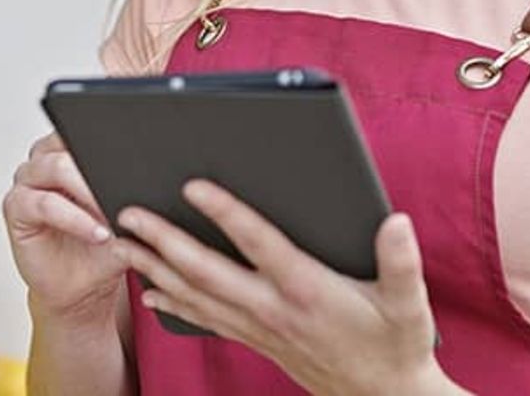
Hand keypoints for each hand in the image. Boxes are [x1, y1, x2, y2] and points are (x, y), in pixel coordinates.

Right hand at [3, 133, 126, 321]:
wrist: (79, 287)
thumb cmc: (101, 249)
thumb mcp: (125, 220)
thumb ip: (133, 197)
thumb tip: (157, 180)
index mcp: (68, 150)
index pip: (85, 128)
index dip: (109, 140)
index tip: (137, 156)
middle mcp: (44, 159)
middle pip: (69, 144)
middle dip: (100, 166)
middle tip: (125, 186)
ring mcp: (27, 181)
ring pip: (57, 167)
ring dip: (89, 191)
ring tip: (113, 213)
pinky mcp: (15, 207)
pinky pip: (44, 204)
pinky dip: (74, 218)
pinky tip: (96, 233)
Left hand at [112, 180, 463, 395]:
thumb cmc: (395, 343)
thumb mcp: (410, 306)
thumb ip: (402, 263)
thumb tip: (395, 221)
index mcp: (305, 289)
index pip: (257, 243)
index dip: (225, 213)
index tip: (193, 185)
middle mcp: (272, 308)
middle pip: (205, 270)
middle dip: (162, 240)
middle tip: (127, 212)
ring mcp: (257, 326)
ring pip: (194, 294)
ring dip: (153, 267)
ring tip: (120, 242)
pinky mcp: (253, 338)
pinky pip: (203, 317)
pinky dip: (173, 300)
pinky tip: (149, 288)